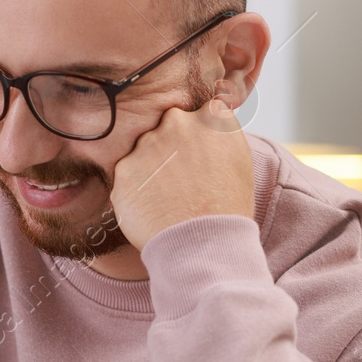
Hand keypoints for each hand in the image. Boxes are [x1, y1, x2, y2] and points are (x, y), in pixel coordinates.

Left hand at [109, 97, 254, 251]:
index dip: (198, 139)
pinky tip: (152, 210)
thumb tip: (208, 124)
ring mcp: (147, 144)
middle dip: (170, 149)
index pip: (200, 115)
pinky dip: (135, 191)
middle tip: (181, 183)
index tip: (200, 160)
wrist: (204, 246)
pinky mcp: (123, 169)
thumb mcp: (239, 162)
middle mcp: (177, 122)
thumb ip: (220, 136)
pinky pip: (127, 177)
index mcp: (212, 117)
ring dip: (150, 170)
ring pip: (143, 152)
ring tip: (167, 200)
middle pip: (167, 128)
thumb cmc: (228, 210)